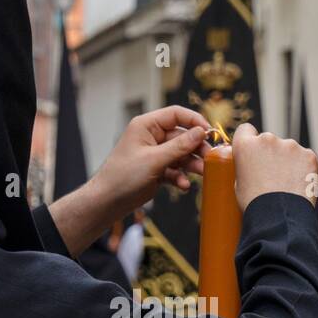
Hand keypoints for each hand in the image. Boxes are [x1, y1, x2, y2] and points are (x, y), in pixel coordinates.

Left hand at [92, 106, 209, 215]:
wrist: (107, 202)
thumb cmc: (123, 177)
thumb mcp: (154, 160)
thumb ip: (179, 146)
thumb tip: (201, 133)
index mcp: (146, 126)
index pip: (175, 114)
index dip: (194, 121)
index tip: (209, 132)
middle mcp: (151, 137)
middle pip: (182, 136)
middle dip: (196, 148)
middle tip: (209, 158)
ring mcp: (155, 155)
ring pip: (181, 154)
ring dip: (191, 164)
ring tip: (202, 173)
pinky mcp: (156, 171)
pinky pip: (175, 169)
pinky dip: (181, 176)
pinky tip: (183, 185)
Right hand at [231, 125, 317, 211]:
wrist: (279, 217)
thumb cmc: (256, 205)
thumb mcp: (239, 184)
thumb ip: (245, 166)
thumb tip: (251, 165)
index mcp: (246, 146)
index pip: (245, 130)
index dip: (249, 140)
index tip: (252, 151)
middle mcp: (268, 139)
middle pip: (268, 141)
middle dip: (270, 154)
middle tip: (271, 176)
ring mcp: (290, 146)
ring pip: (288, 149)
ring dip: (287, 161)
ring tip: (286, 184)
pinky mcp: (308, 155)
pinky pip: (305, 158)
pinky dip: (303, 168)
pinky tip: (298, 184)